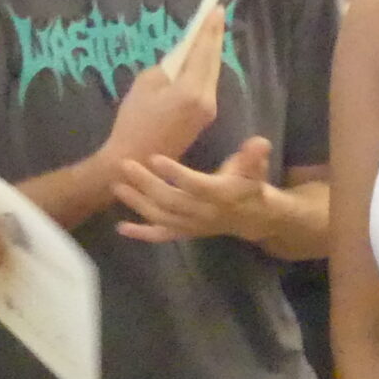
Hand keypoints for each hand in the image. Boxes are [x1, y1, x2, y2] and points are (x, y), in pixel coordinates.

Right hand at [101, 6, 224, 171]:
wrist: (137, 160)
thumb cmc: (134, 121)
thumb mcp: (145, 84)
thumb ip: (167, 66)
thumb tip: (180, 60)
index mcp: (191, 90)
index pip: (204, 52)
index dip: (209, 29)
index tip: (217, 8)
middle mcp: (207, 99)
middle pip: (212, 62)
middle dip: (214, 37)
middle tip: (217, 14)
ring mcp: (208, 110)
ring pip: (210, 73)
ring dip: (209, 53)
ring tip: (209, 29)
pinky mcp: (203, 117)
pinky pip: (205, 85)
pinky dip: (203, 69)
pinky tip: (201, 57)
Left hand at [115, 135, 272, 244]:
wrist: (253, 218)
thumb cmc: (250, 186)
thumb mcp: (255, 170)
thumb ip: (254, 157)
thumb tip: (260, 142)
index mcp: (220, 195)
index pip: (195, 185)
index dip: (176, 174)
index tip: (155, 158)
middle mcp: (204, 213)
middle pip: (171, 200)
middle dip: (146, 184)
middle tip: (125, 164)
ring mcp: (192, 225)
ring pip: (161, 217)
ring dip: (138, 203)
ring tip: (117, 185)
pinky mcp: (185, 232)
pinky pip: (162, 236)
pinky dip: (142, 234)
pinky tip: (121, 228)